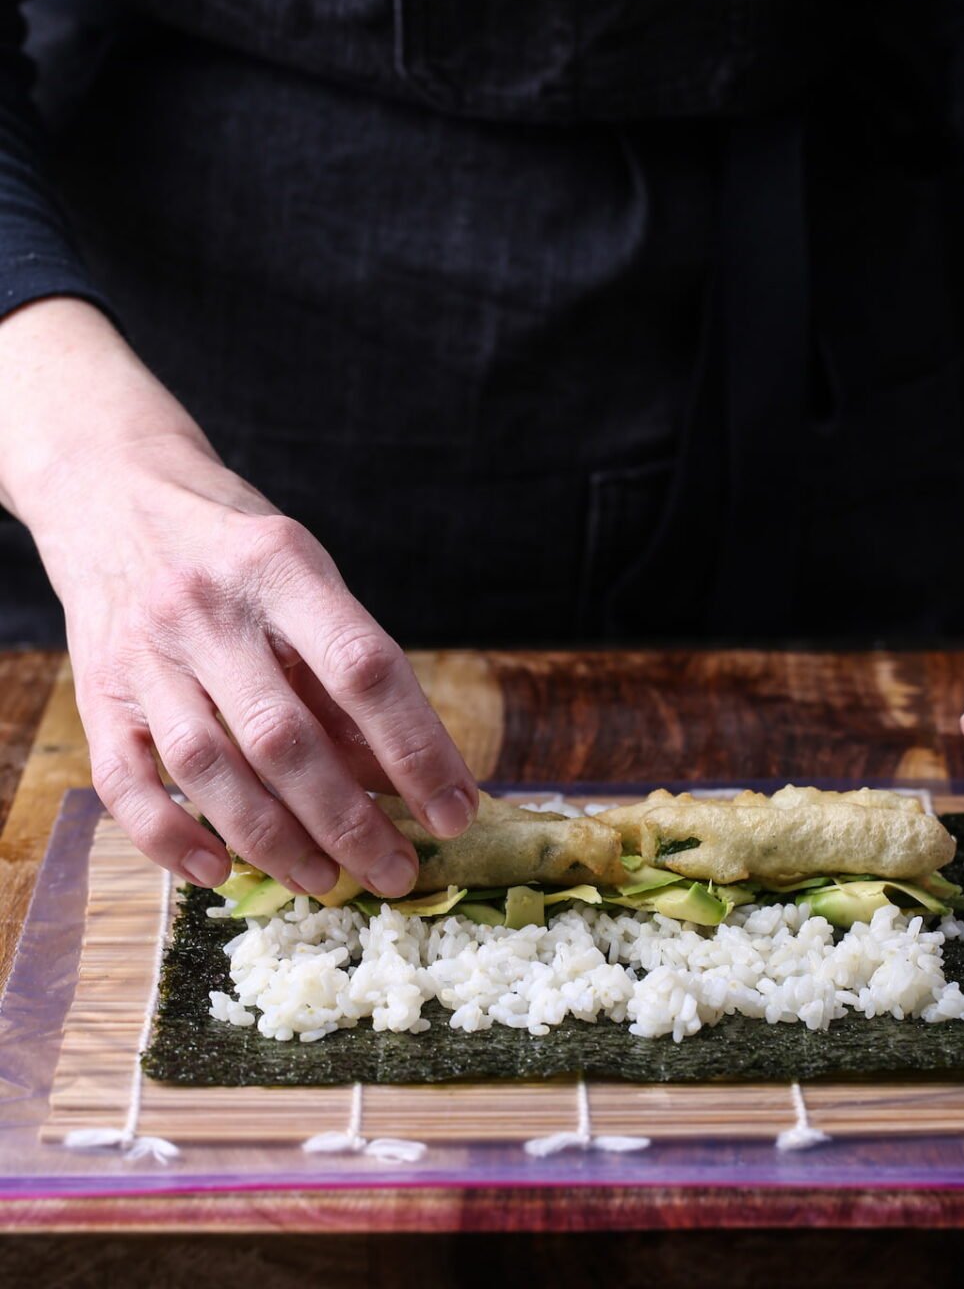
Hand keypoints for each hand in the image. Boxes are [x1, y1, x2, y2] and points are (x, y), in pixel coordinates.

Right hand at [0, 300, 477, 891]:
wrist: (114, 495)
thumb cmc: (236, 549)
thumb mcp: (306, 579)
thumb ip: (345, 670)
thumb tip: (401, 775)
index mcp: (280, 565)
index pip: (363, 668)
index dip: (416, 748)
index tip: (455, 809)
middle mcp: (206, 608)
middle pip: (284, 736)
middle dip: (349, 819)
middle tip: (396, 872)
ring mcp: (144, 653)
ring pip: (209, 768)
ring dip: (273, 840)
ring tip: (325, 879)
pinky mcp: (96, 692)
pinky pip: (125, 783)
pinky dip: (170, 837)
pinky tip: (219, 870)